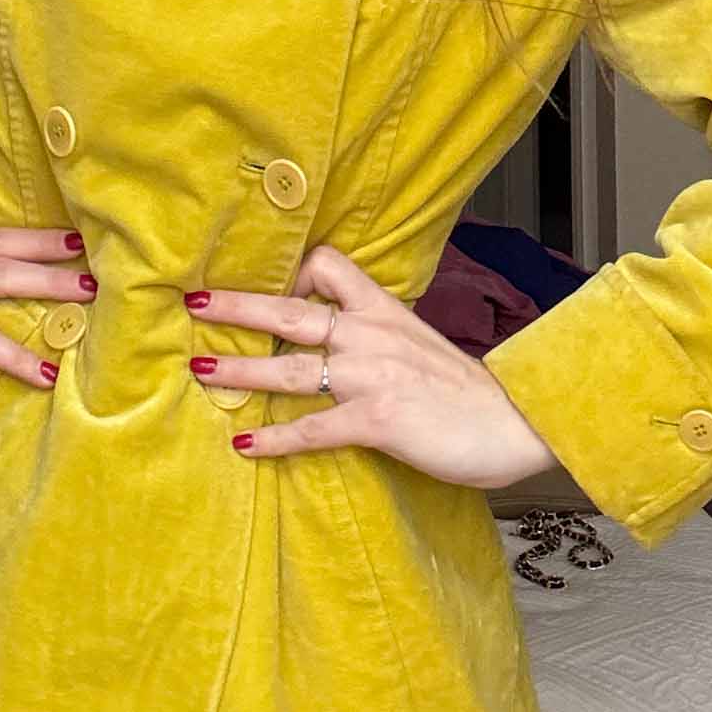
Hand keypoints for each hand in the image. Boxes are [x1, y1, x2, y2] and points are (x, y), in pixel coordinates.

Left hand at [187, 243, 559, 489]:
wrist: (517, 422)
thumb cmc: (468, 391)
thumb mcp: (421, 344)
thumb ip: (381, 336)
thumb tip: (342, 341)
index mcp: (384, 310)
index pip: (328, 267)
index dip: (293, 273)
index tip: (268, 288)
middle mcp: (371, 334)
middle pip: (291, 309)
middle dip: (238, 304)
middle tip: (194, 301)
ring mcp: (371, 376)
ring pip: (289, 367)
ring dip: (240, 368)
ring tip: (201, 369)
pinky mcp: (376, 420)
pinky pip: (311, 428)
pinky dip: (274, 438)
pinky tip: (244, 444)